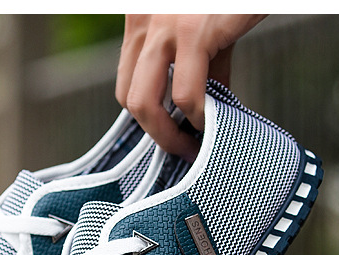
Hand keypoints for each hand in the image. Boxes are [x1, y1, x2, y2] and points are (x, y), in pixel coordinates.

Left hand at [116, 14, 266, 161]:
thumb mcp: (207, 31)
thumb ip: (202, 69)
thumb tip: (207, 111)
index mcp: (140, 21)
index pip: (126, 84)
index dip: (147, 116)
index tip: (172, 133)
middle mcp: (143, 23)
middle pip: (128, 99)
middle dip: (154, 133)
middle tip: (181, 149)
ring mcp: (164, 28)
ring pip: (144, 103)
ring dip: (169, 135)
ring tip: (194, 145)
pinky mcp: (194, 32)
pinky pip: (186, 93)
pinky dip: (199, 117)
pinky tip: (213, 121)